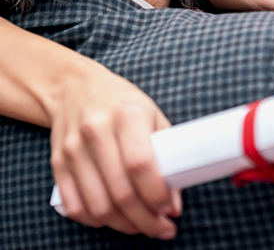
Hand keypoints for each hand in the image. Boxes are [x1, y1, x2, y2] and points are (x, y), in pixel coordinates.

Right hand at [49, 62, 180, 237]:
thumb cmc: (121, 101)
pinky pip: (75, 206)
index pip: (141, 165)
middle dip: (146, 220)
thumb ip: (165, 151)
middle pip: (121, 192)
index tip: (171, 209)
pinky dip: (97, 220)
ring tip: (142, 225)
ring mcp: (74, 148)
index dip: (157, 195)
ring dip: (124, 225)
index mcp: (127, 115)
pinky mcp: (58, 163)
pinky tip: (114, 218)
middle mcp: (97, 131)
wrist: (74, 87)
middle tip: (162, 227)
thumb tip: (174, 197)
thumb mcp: (151, 112)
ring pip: (98, 205)